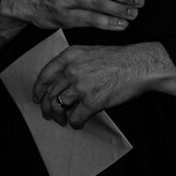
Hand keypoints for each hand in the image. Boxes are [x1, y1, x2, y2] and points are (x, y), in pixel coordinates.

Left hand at [32, 43, 169, 127]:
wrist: (139, 65)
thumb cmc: (118, 59)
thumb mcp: (89, 52)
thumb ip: (73, 63)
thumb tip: (61, 80)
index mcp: (70, 56)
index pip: (45, 75)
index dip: (38, 89)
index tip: (37, 98)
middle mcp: (71, 70)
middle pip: (49, 93)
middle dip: (47, 107)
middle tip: (49, 114)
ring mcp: (81, 86)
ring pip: (58, 106)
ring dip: (59, 117)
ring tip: (63, 121)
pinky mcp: (92, 102)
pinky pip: (76, 118)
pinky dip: (75, 123)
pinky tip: (79, 123)